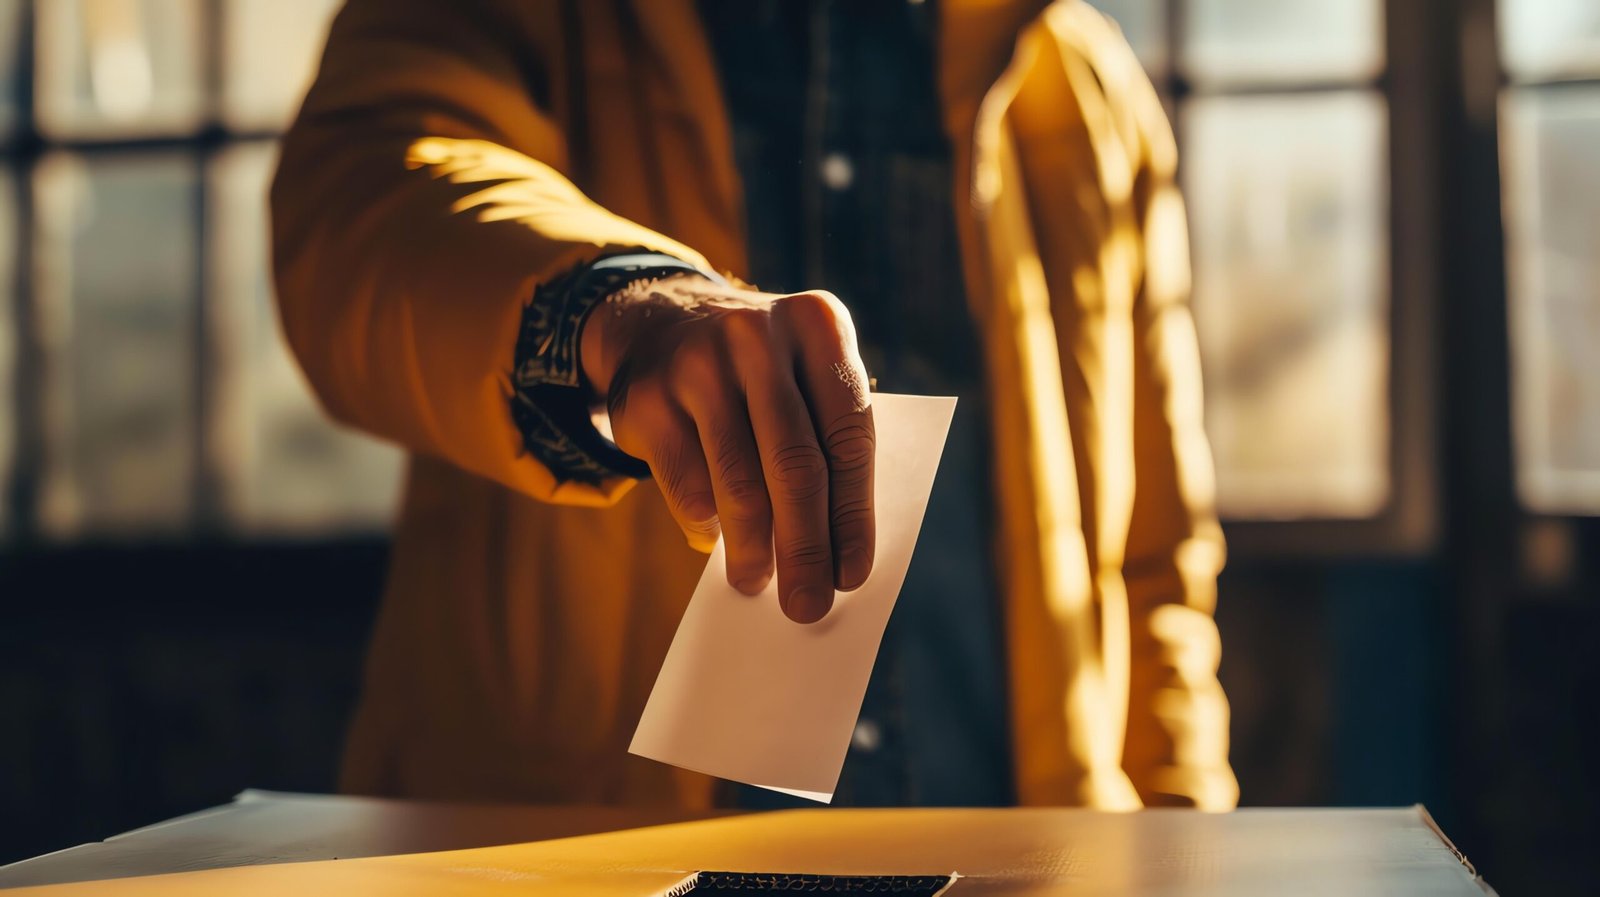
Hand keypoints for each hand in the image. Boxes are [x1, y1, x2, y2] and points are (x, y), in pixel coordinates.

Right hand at [580, 274, 874, 623]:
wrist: (660, 321)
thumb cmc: (760, 375)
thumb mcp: (802, 376)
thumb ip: (825, 443)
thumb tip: (836, 555)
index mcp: (818, 325)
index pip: (849, 435)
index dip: (853, 514)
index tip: (852, 575)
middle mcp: (758, 335)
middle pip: (794, 463)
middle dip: (805, 547)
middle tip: (807, 605)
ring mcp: (697, 362)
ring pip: (738, 481)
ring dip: (752, 550)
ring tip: (757, 583)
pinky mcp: (647, 397)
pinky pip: (686, 485)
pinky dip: (706, 526)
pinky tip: (716, 540)